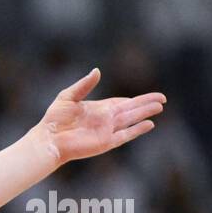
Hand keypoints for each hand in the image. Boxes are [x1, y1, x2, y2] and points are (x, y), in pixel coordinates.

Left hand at [39, 68, 165, 165]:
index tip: (149, 96)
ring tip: (160, 108)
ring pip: (131, 121)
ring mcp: (106, 131)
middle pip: (131, 110)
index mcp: (98, 109)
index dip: (135, 100)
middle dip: (146, 104)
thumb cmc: (54, 119)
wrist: (48, 139)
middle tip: (163, 99)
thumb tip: (97, 70)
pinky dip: (137, 130)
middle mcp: (105, 120)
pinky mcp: (105, 142)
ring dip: (145, 114)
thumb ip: (84, 85)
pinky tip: (150, 124)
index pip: (121, 103)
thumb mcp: (68, 97)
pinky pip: (125, 135)